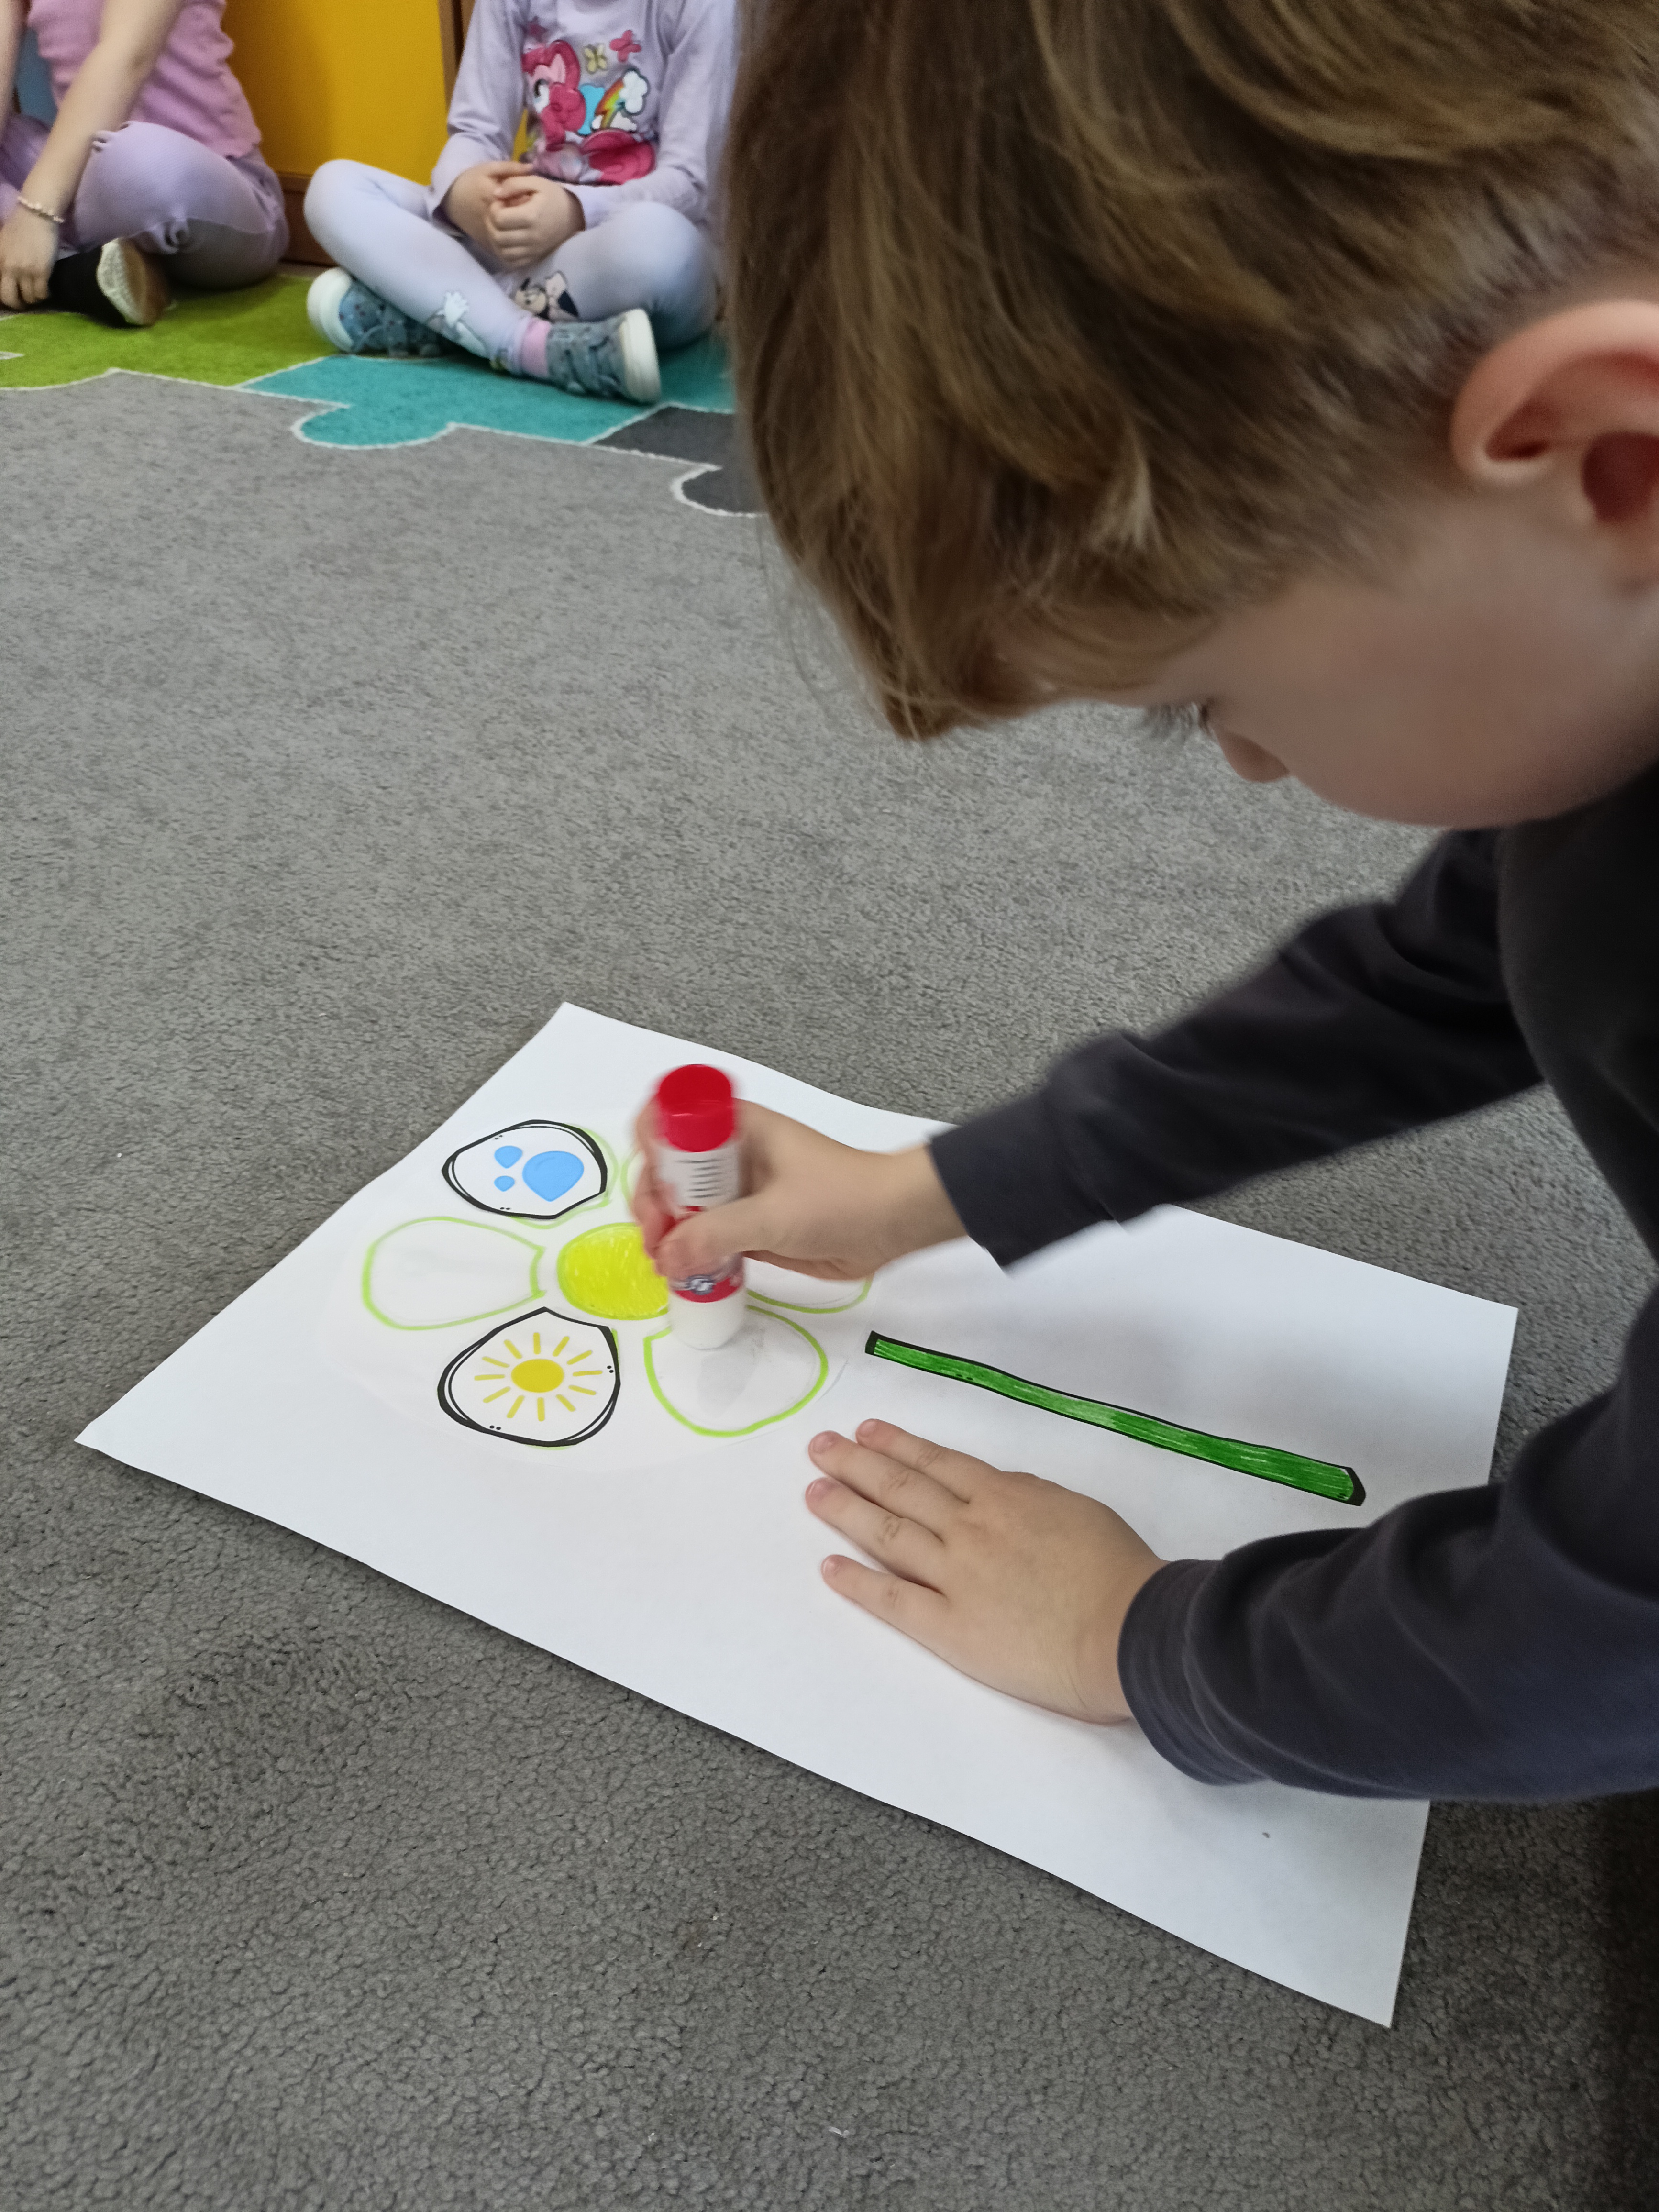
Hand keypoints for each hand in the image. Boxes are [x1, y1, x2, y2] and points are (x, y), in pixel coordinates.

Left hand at [0, 204, 59, 309]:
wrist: (37, 215)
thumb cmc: (19, 226)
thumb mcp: (2, 243)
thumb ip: (2, 259)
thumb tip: (5, 276)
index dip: (3, 297)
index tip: (11, 298)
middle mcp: (9, 267)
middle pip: (9, 298)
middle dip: (17, 304)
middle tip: (23, 302)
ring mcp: (25, 271)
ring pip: (29, 298)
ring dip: (33, 298)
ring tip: (37, 293)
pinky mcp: (42, 272)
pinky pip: (42, 293)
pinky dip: (44, 295)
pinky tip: (46, 290)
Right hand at [440, 160, 531, 252]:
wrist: (451, 199)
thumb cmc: (470, 181)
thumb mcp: (488, 169)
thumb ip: (510, 167)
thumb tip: (531, 167)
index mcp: (494, 197)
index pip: (522, 202)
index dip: (531, 199)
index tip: (533, 196)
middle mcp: (493, 218)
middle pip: (520, 221)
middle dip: (529, 216)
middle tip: (533, 210)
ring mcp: (490, 233)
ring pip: (515, 237)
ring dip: (523, 231)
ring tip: (525, 221)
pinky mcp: (488, 244)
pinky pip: (507, 247)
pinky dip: (516, 241)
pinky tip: (518, 232)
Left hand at [484, 173, 582, 269]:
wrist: (574, 217)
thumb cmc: (554, 197)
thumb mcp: (537, 182)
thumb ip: (514, 183)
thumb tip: (495, 193)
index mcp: (531, 216)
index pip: (499, 218)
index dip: (494, 209)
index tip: (500, 203)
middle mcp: (531, 237)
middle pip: (497, 236)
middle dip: (491, 223)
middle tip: (497, 215)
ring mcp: (533, 250)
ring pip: (502, 251)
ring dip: (495, 239)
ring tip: (499, 227)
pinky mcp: (534, 258)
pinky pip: (511, 262)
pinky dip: (503, 253)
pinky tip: (505, 241)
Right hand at [631, 1100, 965, 1283]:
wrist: (894, 1223)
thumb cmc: (841, 1199)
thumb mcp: (774, 1215)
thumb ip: (717, 1234)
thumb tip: (667, 1257)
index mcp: (737, 1130)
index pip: (673, 1118)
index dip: (652, 1143)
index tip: (653, 1182)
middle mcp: (731, 1157)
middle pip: (670, 1171)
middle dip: (653, 1202)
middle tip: (656, 1239)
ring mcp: (740, 1193)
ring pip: (684, 1207)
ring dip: (668, 1233)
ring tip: (664, 1264)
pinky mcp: (751, 1227)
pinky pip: (707, 1237)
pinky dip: (691, 1253)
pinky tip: (683, 1275)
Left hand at [807, 1421, 1164, 1722]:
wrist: (1130, 1630)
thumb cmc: (1118, 1571)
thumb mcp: (1076, 1510)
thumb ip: (1030, 1500)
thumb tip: (999, 1494)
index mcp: (1006, 1497)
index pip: (938, 1463)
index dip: (898, 1445)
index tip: (866, 1432)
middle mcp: (971, 1528)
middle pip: (902, 1488)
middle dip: (856, 1463)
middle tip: (820, 1447)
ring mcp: (956, 1576)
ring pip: (889, 1532)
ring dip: (846, 1509)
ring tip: (814, 1491)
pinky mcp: (950, 1627)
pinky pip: (893, 1599)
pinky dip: (858, 1582)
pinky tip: (830, 1568)